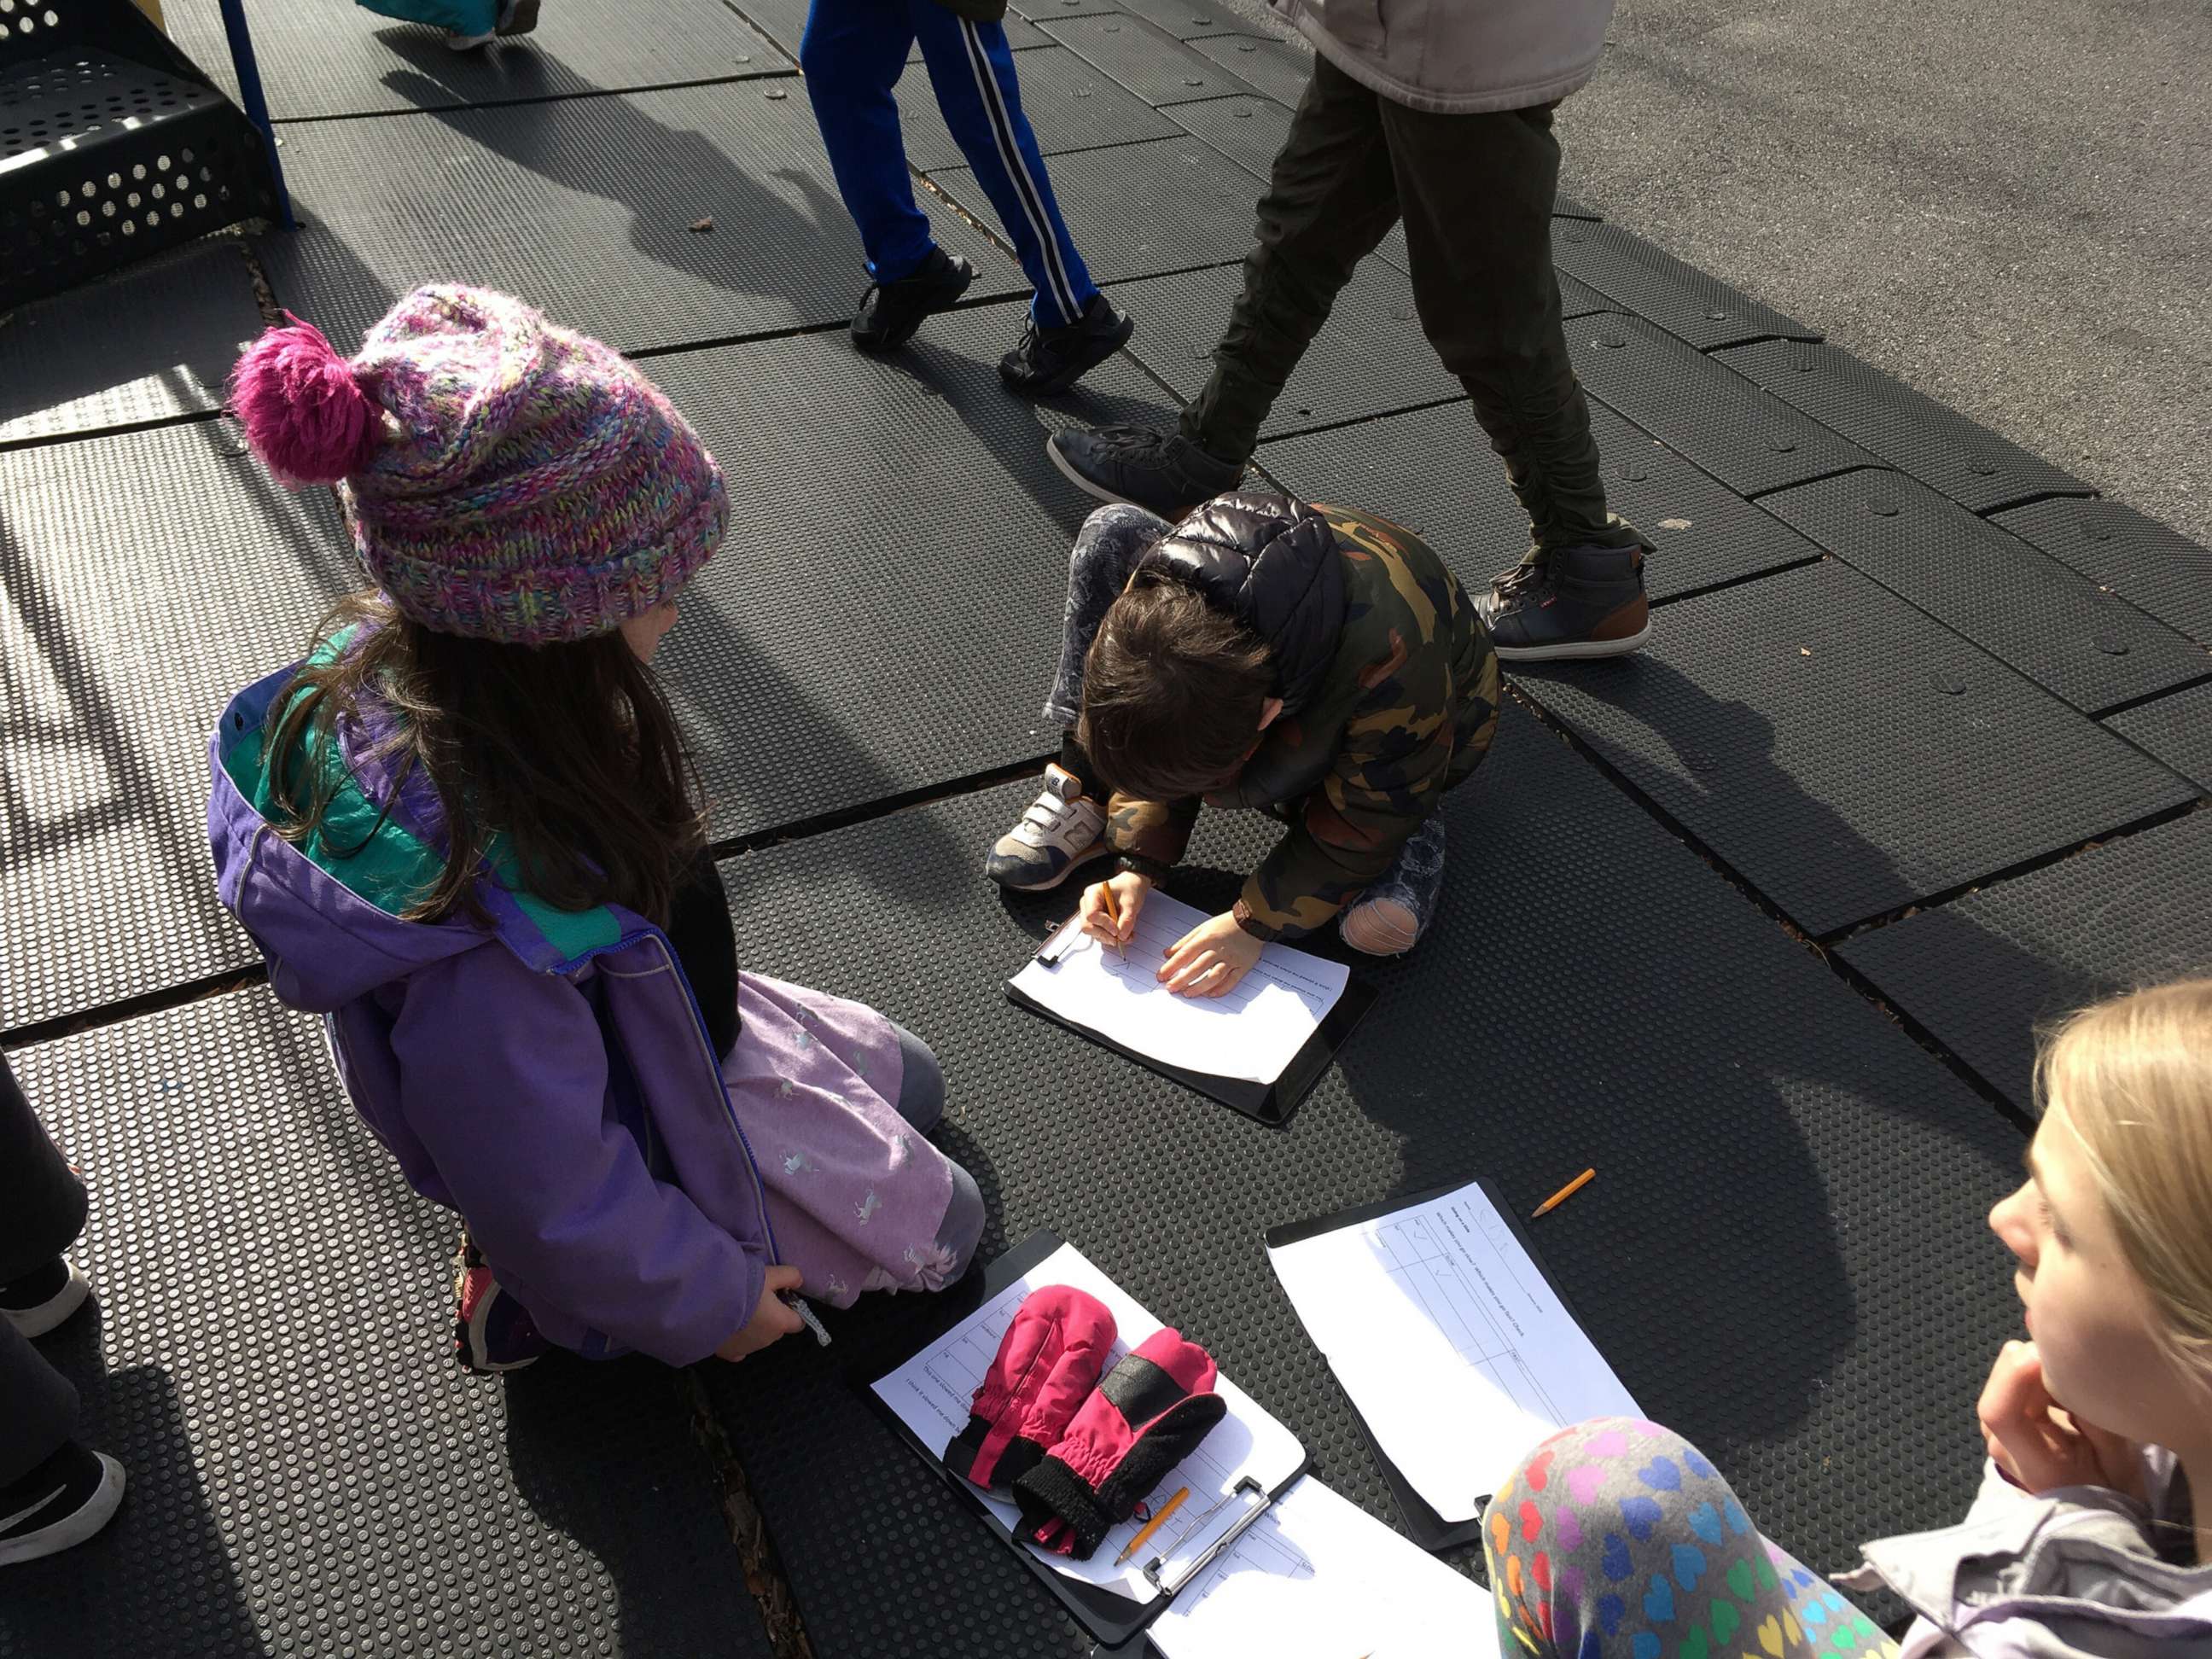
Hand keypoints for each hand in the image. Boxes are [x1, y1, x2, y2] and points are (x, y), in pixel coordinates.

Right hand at [716, 1264, 804, 1361]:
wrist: (710, 1302)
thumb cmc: (745, 1286)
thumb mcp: (771, 1274)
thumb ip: (790, 1276)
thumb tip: (799, 1282)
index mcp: (780, 1323)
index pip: (798, 1322)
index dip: (791, 1310)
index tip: (780, 1298)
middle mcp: (767, 1340)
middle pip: (776, 1329)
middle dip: (771, 1318)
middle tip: (756, 1300)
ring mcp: (748, 1349)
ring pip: (758, 1338)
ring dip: (753, 1328)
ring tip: (738, 1309)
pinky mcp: (729, 1353)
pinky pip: (739, 1348)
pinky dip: (737, 1340)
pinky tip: (729, 1328)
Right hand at [1080, 871, 1151, 949]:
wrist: (1132, 887)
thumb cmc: (1129, 889)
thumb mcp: (1131, 902)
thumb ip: (1127, 919)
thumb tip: (1121, 936)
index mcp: (1092, 894)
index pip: (1091, 915)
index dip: (1104, 924)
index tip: (1117, 930)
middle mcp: (1087, 905)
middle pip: (1087, 926)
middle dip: (1104, 935)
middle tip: (1120, 938)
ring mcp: (1090, 914)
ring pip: (1093, 933)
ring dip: (1109, 938)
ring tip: (1126, 935)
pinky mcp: (1096, 922)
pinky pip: (1099, 935)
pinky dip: (1111, 938)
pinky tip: (1123, 934)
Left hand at [1159, 910, 1262, 997]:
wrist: (1253, 921)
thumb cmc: (1225, 924)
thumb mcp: (1203, 928)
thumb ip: (1185, 941)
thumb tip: (1167, 953)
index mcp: (1207, 938)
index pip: (1185, 954)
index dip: (1171, 966)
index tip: (1161, 976)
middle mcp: (1218, 949)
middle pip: (1197, 967)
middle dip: (1182, 979)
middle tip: (1170, 988)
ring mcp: (1231, 959)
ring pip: (1213, 976)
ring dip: (1199, 987)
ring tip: (1187, 994)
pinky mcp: (1243, 966)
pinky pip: (1231, 981)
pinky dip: (1221, 989)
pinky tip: (1210, 994)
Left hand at [1977, 1340, 2141, 1497]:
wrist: (2088, 1509)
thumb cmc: (2110, 1485)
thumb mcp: (2118, 1460)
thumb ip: (2095, 1419)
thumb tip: (2074, 1373)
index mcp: (2033, 1464)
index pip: (2001, 1413)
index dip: (2015, 1376)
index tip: (2045, 1354)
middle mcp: (2001, 1445)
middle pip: (2000, 1385)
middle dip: (2033, 1360)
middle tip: (2072, 1355)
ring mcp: (1995, 1429)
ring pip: (2004, 1374)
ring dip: (2036, 1362)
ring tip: (2072, 1370)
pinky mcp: (2002, 1415)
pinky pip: (2012, 1378)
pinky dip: (2035, 1369)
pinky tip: (2061, 1376)